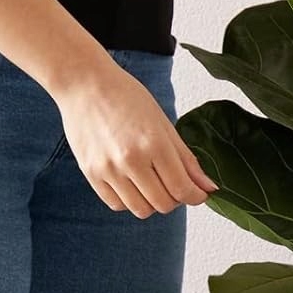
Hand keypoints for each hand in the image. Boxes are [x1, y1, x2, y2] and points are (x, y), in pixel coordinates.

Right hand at [55, 62, 216, 217]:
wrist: (83, 82)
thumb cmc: (125, 97)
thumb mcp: (162, 123)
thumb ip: (186, 159)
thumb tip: (209, 187)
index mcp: (153, 143)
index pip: (182, 189)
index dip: (196, 197)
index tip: (199, 194)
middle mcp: (130, 159)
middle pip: (164, 205)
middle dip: (175, 199)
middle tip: (173, 184)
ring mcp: (108, 168)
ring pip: (141, 210)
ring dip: (152, 202)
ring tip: (151, 183)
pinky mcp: (90, 173)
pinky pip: (117, 205)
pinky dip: (128, 200)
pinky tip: (130, 183)